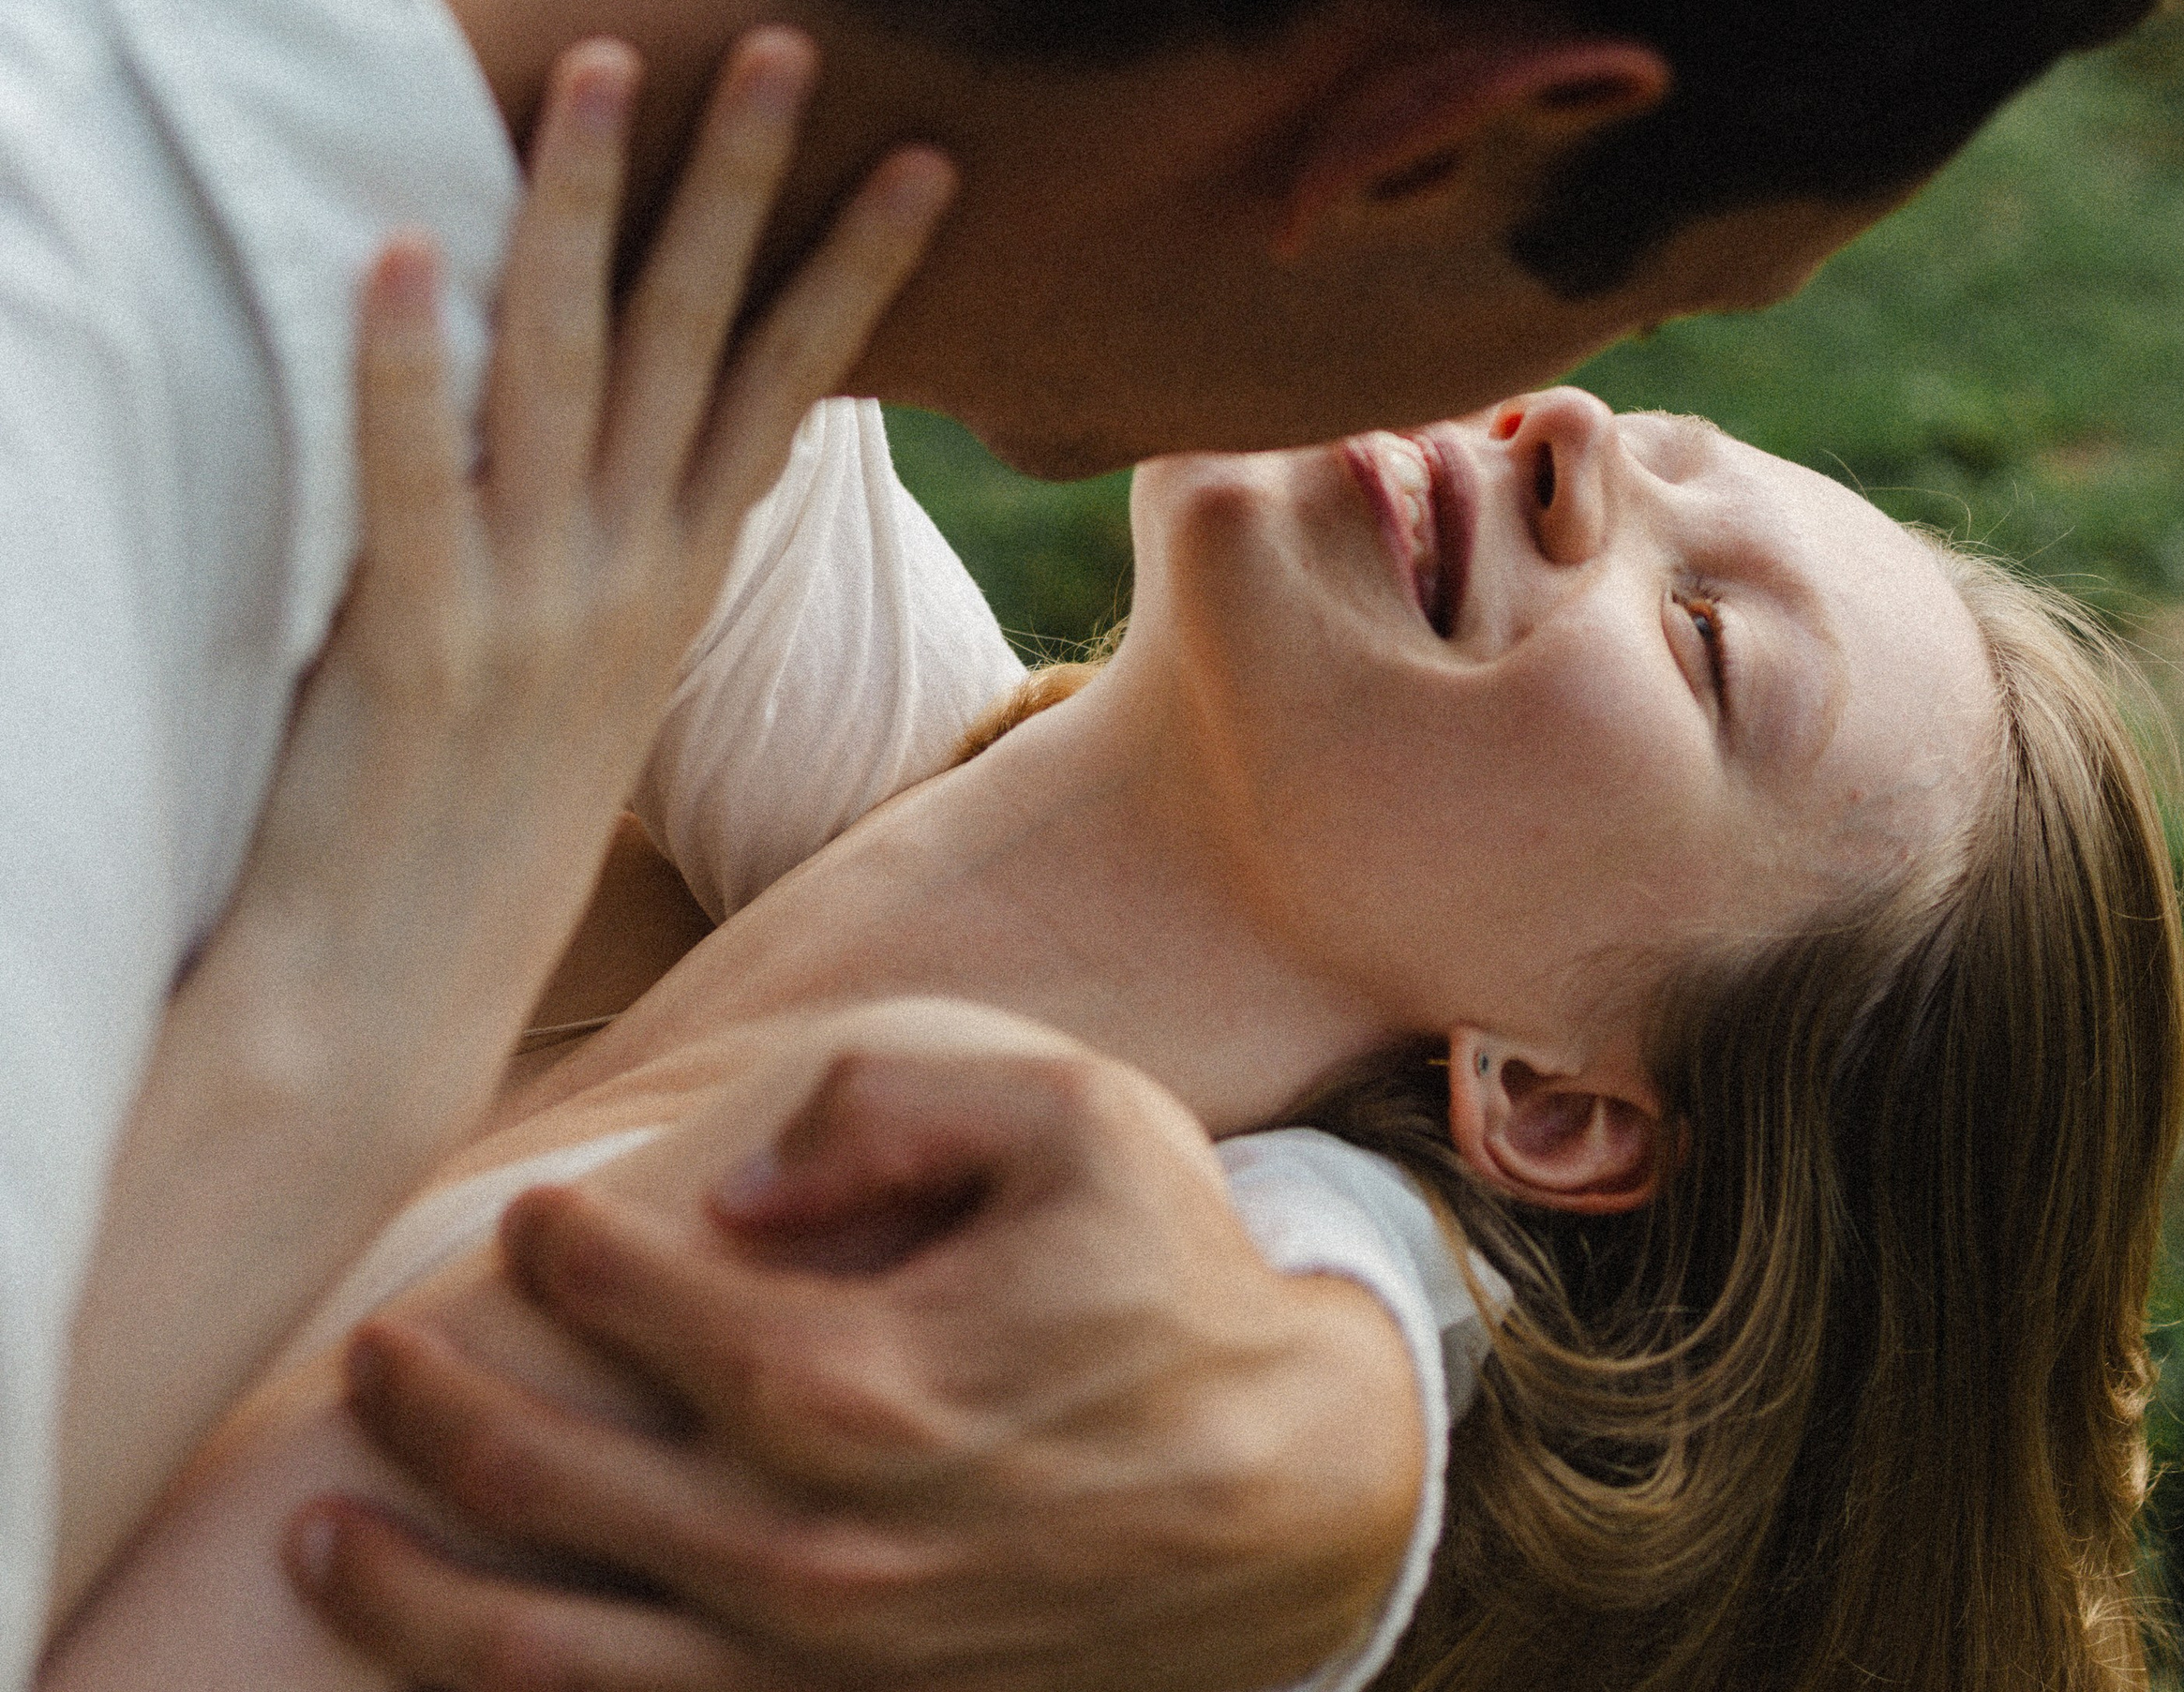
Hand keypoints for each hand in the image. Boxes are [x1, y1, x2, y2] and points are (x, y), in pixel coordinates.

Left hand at [199, 28, 954, 1162]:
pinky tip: (401, 249)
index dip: (858, 265)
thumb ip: (609, 556)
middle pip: (698, 338)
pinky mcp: (414, 648)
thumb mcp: (583, 682)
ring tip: (599, 66)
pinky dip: (406, 364)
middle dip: (742, 180)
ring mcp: (531, 608)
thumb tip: (625, 443)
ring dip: (585, 206)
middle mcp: (625, 577)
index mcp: (673, 582)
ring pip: (569, 365)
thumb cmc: (472, 836)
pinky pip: (415, 478)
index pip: (790, 386)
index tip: (925, 155)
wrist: (384, 1014)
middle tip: (782, 41)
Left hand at [290, 1028, 1425, 1691]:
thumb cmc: (1173, 1280)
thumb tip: (738, 1181)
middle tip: (372, 1364)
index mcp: (860, 1379)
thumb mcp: (1074, 1116)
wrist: (1297, 1499)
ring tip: (330, 1540)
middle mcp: (816, 1544)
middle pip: (555, 1492)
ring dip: (421, 1601)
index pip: (644, 1308)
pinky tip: (462, 1667)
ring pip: (561, 1658)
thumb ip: (890, 1104)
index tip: (531, 1223)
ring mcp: (825, 1661)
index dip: (566, 1259)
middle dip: (437, 1423)